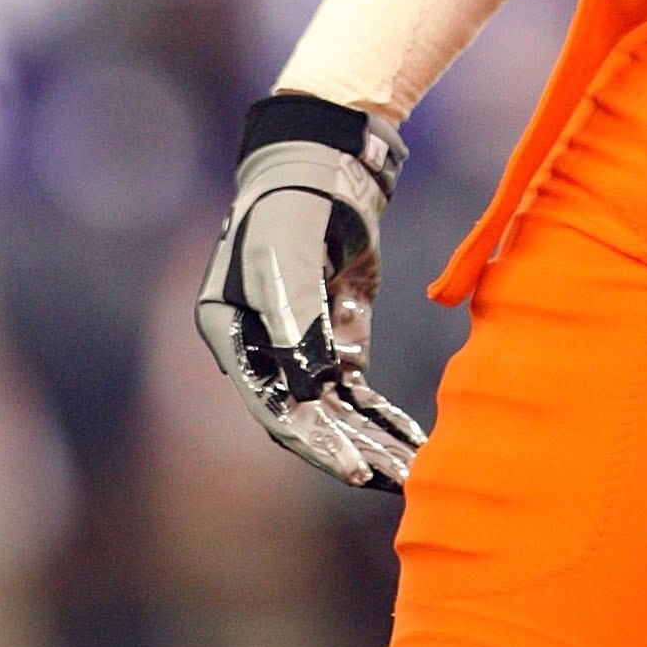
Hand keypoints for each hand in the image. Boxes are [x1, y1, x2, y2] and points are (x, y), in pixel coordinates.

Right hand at [196, 95, 427, 490]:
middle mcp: (262, 354)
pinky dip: (383, 416)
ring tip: (414, 473)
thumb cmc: (290, 206)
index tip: (356, 471)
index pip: (275, 408)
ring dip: (372, 442)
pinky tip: (412, 439)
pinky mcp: (337, 339)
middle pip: (308, 419)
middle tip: (397, 481)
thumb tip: (313, 390)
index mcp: (232, 339)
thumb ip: (296, 321)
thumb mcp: (286, 258)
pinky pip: (359, 391)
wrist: (321, 165)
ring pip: (337, 412)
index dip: (315, 444)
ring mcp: (302, 349)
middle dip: (351, 452)